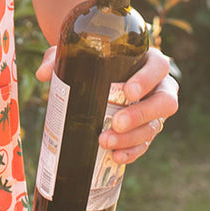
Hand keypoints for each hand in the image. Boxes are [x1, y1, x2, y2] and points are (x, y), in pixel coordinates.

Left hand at [35, 46, 179, 164]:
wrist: (99, 76)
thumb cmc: (93, 60)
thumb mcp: (77, 54)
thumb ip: (60, 57)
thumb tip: (44, 74)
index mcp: (149, 61)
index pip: (159, 67)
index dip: (147, 80)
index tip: (128, 91)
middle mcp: (159, 87)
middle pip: (165, 102)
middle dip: (141, 114)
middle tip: (116, 122)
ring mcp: (155, 111)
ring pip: (155, 127)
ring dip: (132, 138)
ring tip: (105, 142)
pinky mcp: (146, 130)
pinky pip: (145, 144)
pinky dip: (131, 152)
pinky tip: (115, 157)